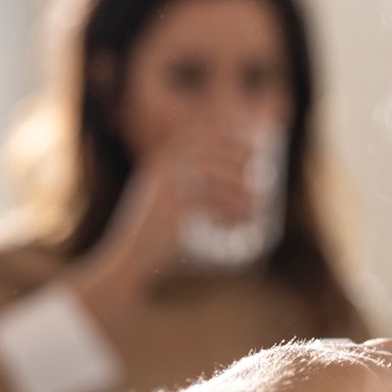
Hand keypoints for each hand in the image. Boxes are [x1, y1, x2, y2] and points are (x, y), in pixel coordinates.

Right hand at [66, 126, 254, 321]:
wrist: (130, 260)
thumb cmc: (157, 235)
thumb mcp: (168, 202)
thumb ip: (192, 186)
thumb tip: (237, 182)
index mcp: (161, 161)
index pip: (197, 133)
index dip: (225, 131)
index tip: (251, 139)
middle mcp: (161, 169)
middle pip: (207, 150)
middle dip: (237, 159)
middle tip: (261, 175)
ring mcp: (163, 188)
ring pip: (210, 176)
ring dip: (238, 188)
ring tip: (256, 204)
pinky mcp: (169, 211)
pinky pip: (207, 204)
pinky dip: (229, 210)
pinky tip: (243, 218)